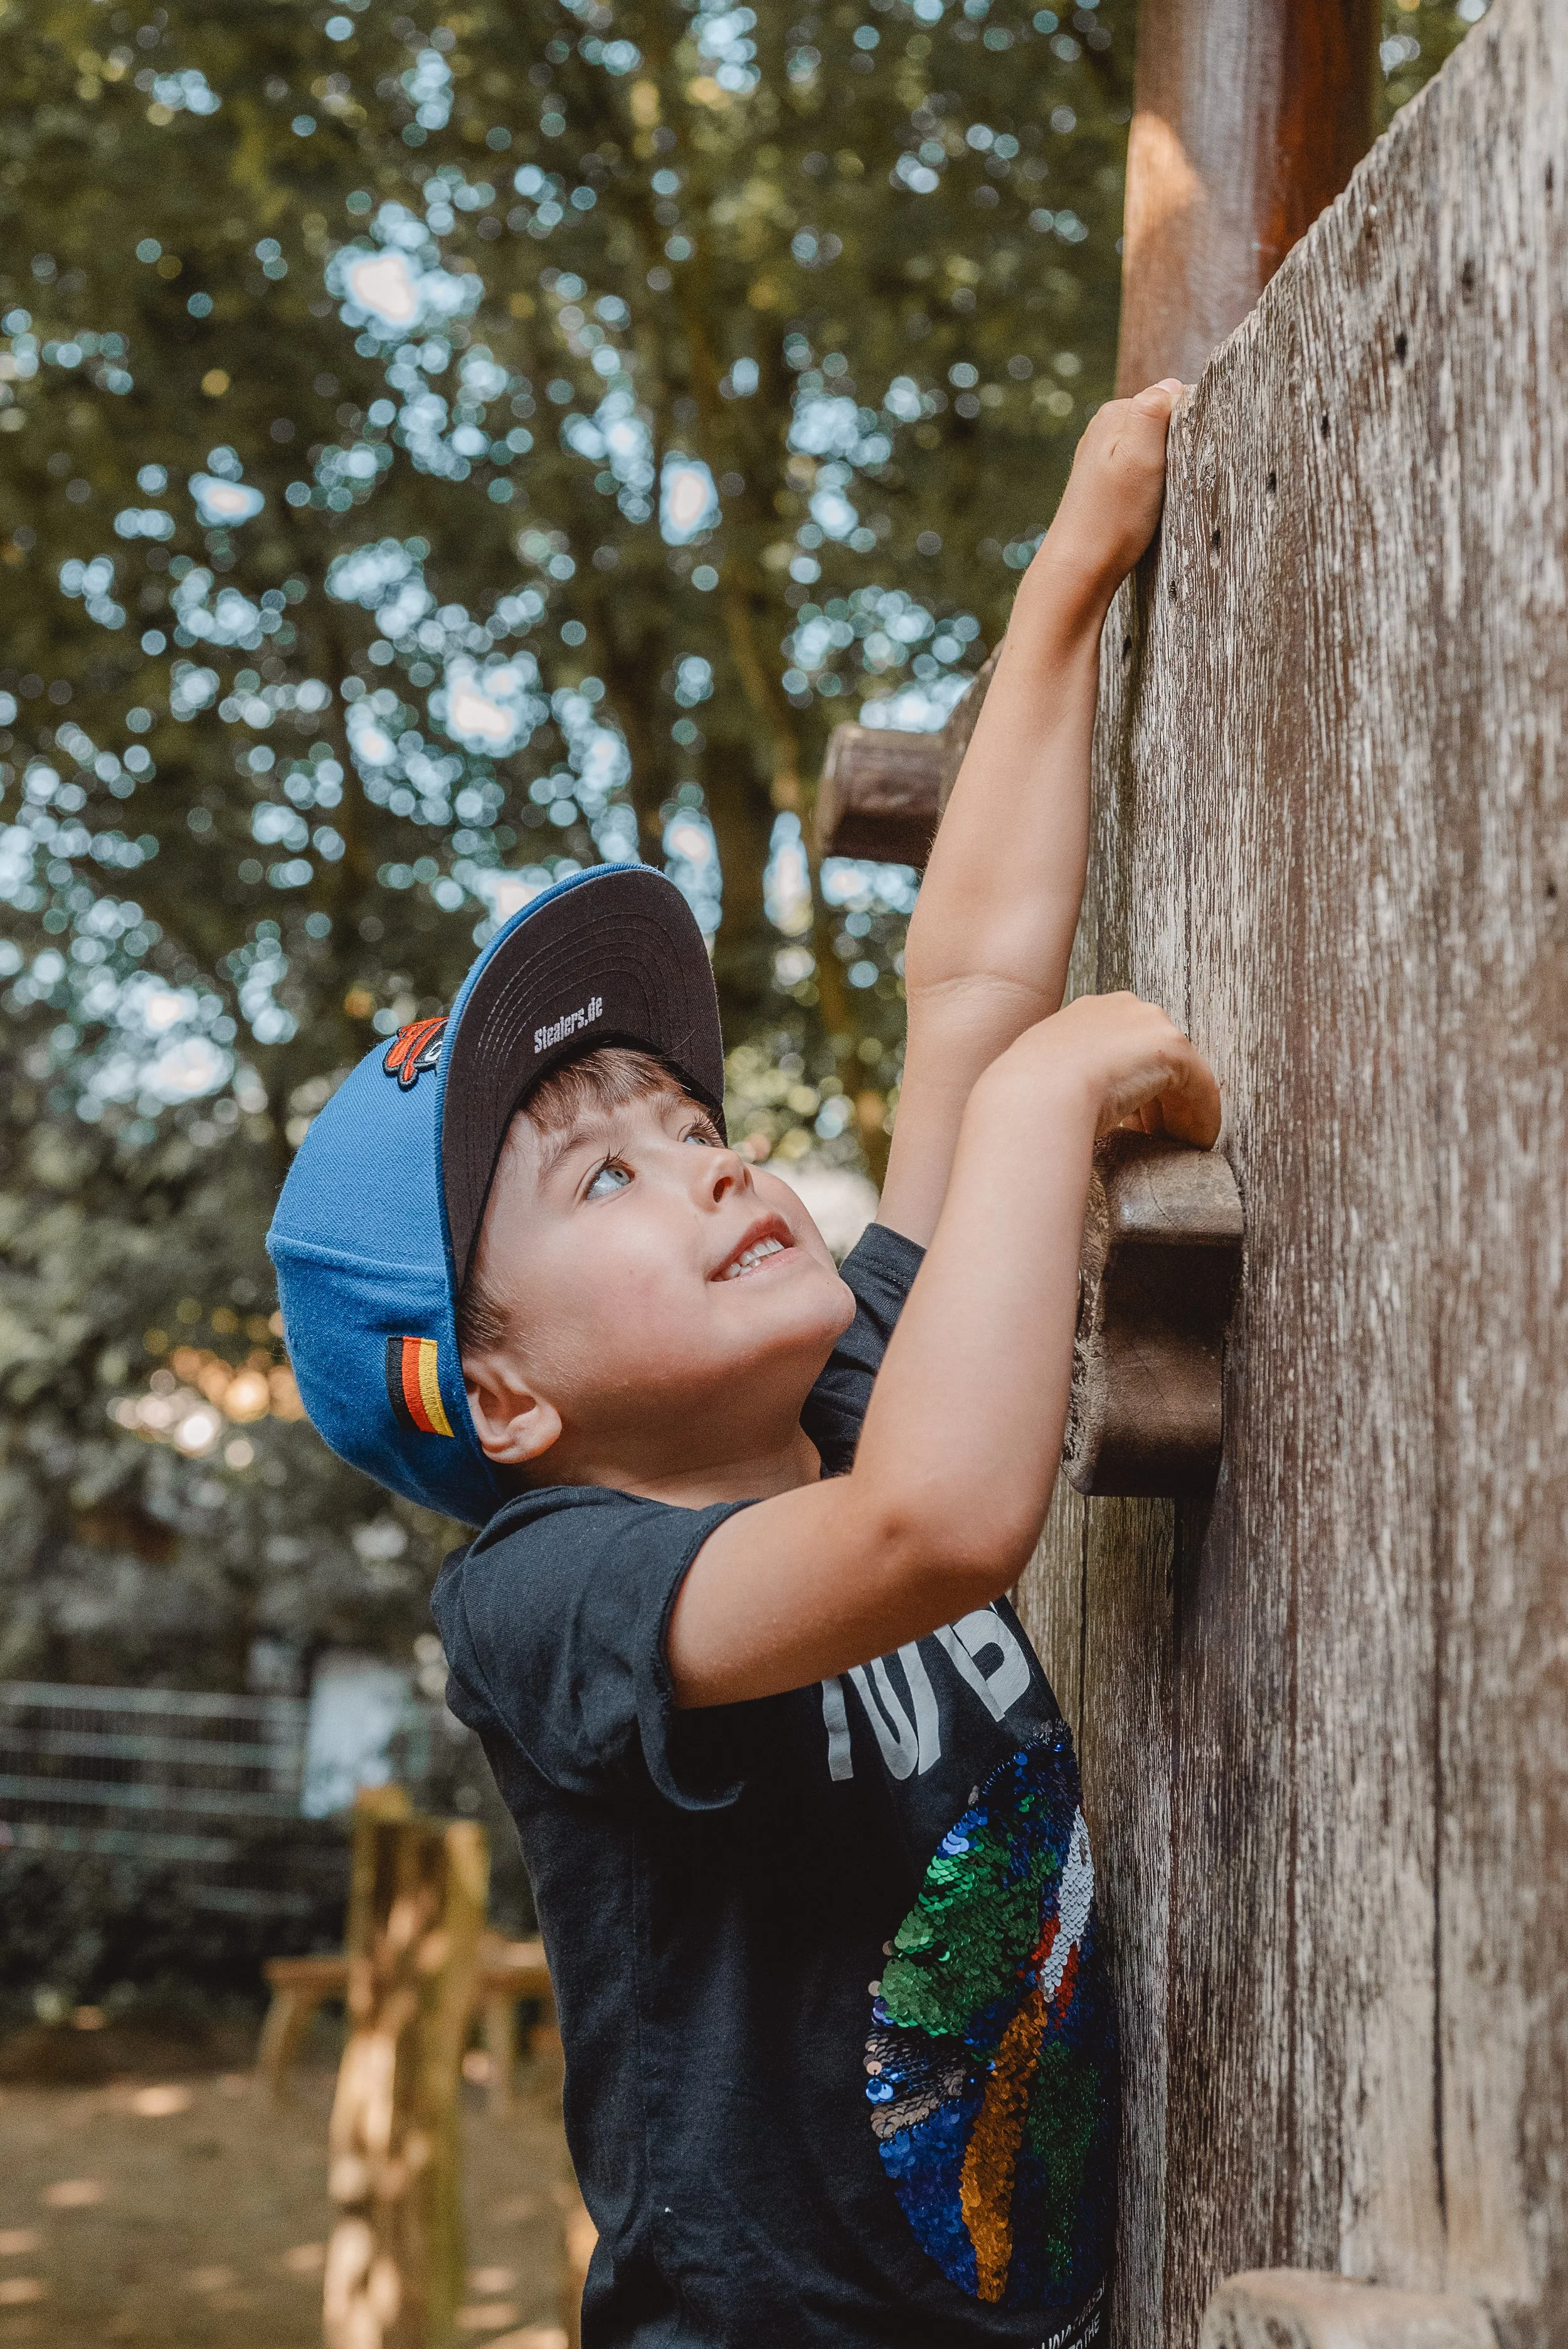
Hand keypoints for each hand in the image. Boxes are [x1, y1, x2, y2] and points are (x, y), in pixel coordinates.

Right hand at [988, 990, 1221, 1148]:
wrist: (1034, 1095)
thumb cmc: (1028, 1095)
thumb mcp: (1044, 1075)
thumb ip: (1067, 1078)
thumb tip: (1070, 1103)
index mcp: (1088, 1012)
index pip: (1124, 1047)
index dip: (1131, 1086)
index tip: (1131, 1121)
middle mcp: (1123, 1008)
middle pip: (1156, 1057)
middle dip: (1158, 1099)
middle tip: (1155, 1136)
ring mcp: (1150, 1024)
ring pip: (1182, 1073)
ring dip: (1180, 1111)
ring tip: (1175, 1145)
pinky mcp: (1173, 1049)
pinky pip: (1201, 1087)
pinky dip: (1201, 1117)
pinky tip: (1194, 1143)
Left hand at [1019, 378, 1185, 628]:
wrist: (1079, 569)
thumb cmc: (1114, 518)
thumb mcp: (1141, 457)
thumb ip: (1153, 411)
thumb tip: (1172, 385)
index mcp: (1116, 413)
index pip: (1173, 399)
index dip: (1190, 428)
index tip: (1186, 460)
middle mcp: (1104, 428)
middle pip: (1163, 423)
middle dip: (1177, 447)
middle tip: (1173, 482)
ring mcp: (1102, 456)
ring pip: (1153, 448)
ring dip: (1166, 468)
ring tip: (1159, 496)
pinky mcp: (1104, 483)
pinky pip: (1141, 470)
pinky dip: (1152, 483)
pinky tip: (1147, 504)